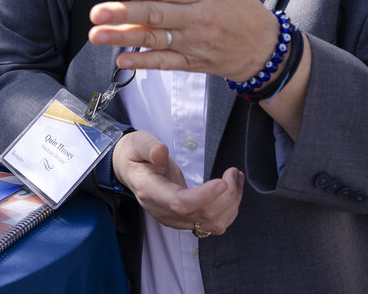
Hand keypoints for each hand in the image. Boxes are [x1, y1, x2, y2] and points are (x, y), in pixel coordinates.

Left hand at [88, 0, 280, 82]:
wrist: (264, 48)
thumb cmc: (243, 6)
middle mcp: (197, 18)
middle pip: (156, 15)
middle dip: (124, 14)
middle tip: (97, 12)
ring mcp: (194, 42)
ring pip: (155, 40)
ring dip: (124, 38)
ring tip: (97, 34)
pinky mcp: (192, 62)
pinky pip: (165, 63)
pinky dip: (143, 62)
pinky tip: (121, 59)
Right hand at [112, 131, 242, 234]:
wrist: (131, 170)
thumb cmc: (136, 155)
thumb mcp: (138, 143)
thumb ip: (149, 146)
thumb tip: (161, 152)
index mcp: (150, 191)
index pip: (179, 203)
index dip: (204, 196)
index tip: (222, 182)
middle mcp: (163, 210)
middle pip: (202, 215)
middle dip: (226, 195)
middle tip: (234, 172)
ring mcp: (175, 218)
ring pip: (212, 224)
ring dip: (231, 203)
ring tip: (236, 178)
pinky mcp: (185, 219)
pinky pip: (212, 224)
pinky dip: (229, 210)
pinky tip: (232, 191)